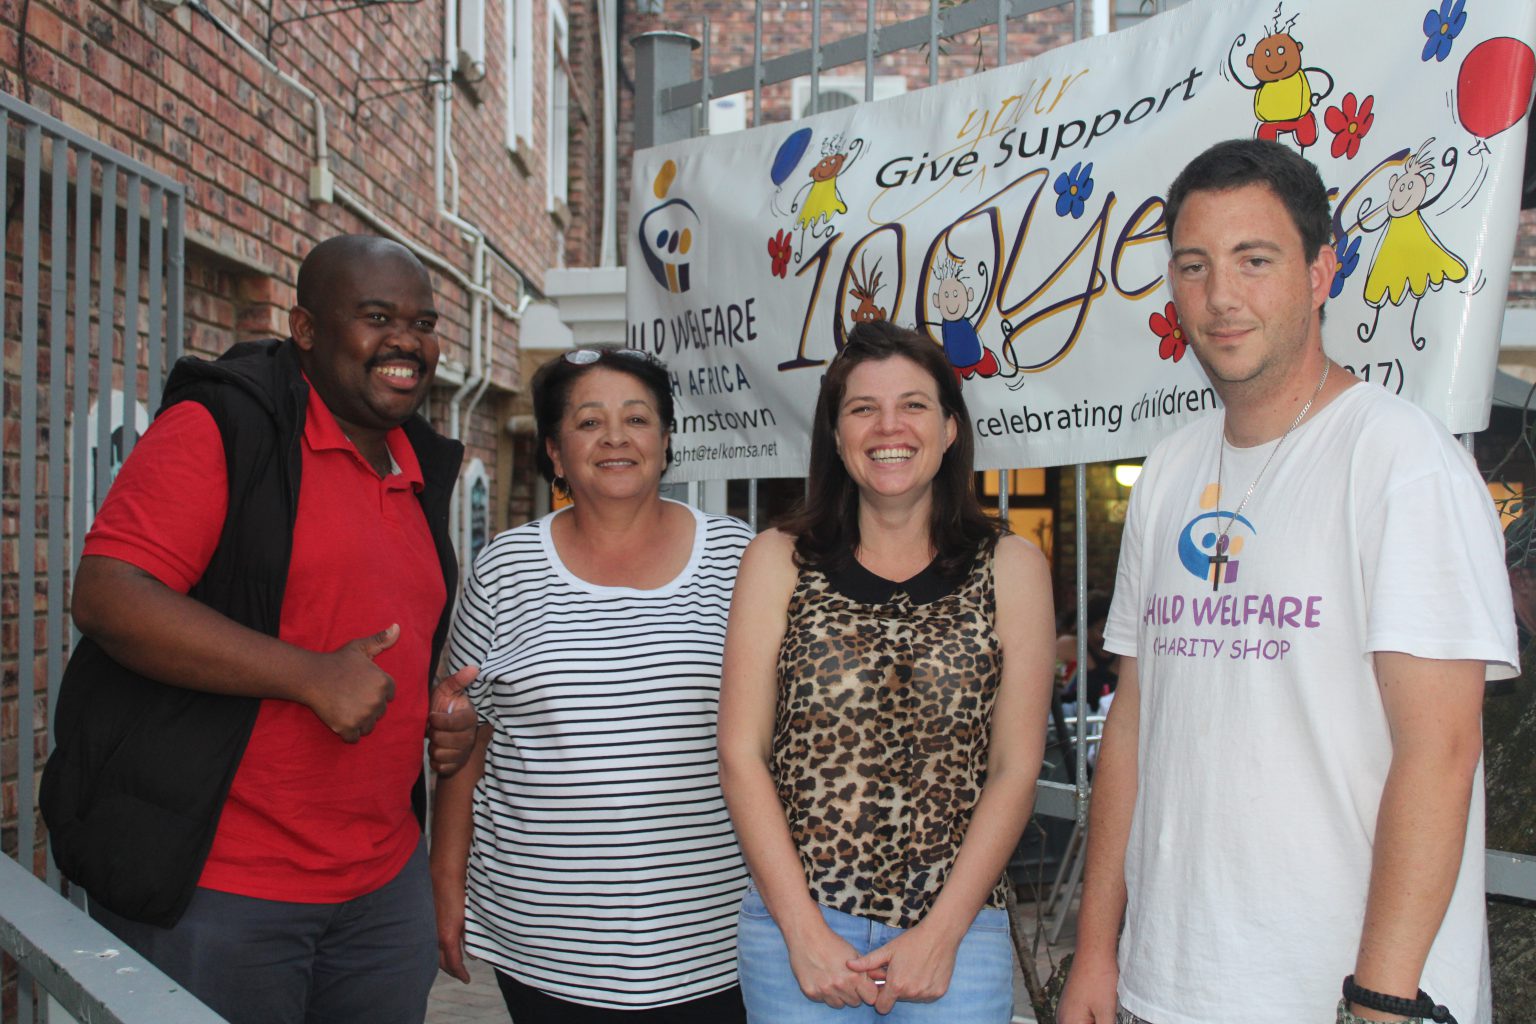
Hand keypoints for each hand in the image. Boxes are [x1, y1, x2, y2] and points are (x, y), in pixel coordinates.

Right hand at [307, 624, 397, 741]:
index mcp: (384, 683)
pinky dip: (348, 733)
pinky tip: (340, 720)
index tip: (362, 687)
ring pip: (369, 726)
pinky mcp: (348, 728)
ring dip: (360, 721)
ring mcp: (362, 716)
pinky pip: (355, 738)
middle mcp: (376, 701)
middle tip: (351, 696)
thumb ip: (381, 640)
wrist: (312, 676)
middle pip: (379, 712)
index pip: (389, 696)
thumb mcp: (360, 648)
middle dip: (368, 707)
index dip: (376, 692)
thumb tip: (398, 627)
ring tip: (345, 707)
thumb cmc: (338, 662)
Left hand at [427, 665, 478, 774]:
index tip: (432, 715)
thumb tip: (474, 667)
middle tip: (433, 728)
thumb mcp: (447, 691)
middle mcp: (469, 737)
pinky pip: (440, 767)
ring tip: (436, 739)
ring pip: (441, 754)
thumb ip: (457, 681)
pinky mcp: (455, 766)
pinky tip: (437, 751)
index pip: (455, 723)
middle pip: (444, 740)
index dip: (439, 720)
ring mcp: (463, 753)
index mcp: (469, 718)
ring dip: (433, 746)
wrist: (441, 730)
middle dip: (434, 733)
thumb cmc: (443, 707)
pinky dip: (435, 761)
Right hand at [431, 866, 470, 982]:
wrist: (443, 874)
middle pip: (441, 963)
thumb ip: (469, 937)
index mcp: (447, 937)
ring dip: (443, 960)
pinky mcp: (424, 922)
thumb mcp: (469, 918)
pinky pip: (429, 942)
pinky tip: (442, 947)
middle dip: (451, 970)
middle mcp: (434, 937)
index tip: (467, 979)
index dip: (460, 974)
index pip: (453, 964)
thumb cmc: (459, 893)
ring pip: (433, 953)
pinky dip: (436, 948)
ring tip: (452, 963)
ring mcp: (428, 930)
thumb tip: (473, 955)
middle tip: (460, 974)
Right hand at [786, 922, 882, 1008]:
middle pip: (855, 1002)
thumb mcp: (854, 953)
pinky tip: (821, 979)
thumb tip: (878, 980)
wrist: (807, 936)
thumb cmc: (832, 942)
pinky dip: (823, 993)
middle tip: (845, 980)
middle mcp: (840, 986)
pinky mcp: (811, 993)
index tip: (863, 986)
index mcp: (854, 976)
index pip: (871, 998)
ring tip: (832, 980)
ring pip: (839, 1004)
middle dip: (853, 993)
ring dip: (838, 995)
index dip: (868, 992)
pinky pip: (823, 1001)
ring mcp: (825, 991)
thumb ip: (866, 970)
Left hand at [846, 923, 956, 1013]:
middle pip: (897, 1000)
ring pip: (912, 998)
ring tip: (912, 968)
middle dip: (895, 988)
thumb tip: (849, 966)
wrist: (939, 935)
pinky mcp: (939, 992)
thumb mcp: (887, 950)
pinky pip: (926, 995)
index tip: (883, 983)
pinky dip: (923, 987)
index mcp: (897, 985)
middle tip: (899, 970)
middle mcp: (912, 993)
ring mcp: (927, 994)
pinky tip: (924, 971)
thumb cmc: (911, 941)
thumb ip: (868, 962)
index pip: (882, 1006)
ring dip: (909, 988)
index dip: (880, 996)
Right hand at [1057, 951, 1118, 1023]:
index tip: (1106, 1020)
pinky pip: (1081, 1019)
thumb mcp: (1107, 1012)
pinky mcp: (1072, 1003)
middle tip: (1108, 1016)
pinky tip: (1104, 1014)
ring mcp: (1066, 1010)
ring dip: (1096, 1022)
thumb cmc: (1098, 976)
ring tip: (1107, 1014)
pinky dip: (1092, 1020)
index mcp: (1069, 1023)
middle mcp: (1063, 1018)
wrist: (1094, 951)